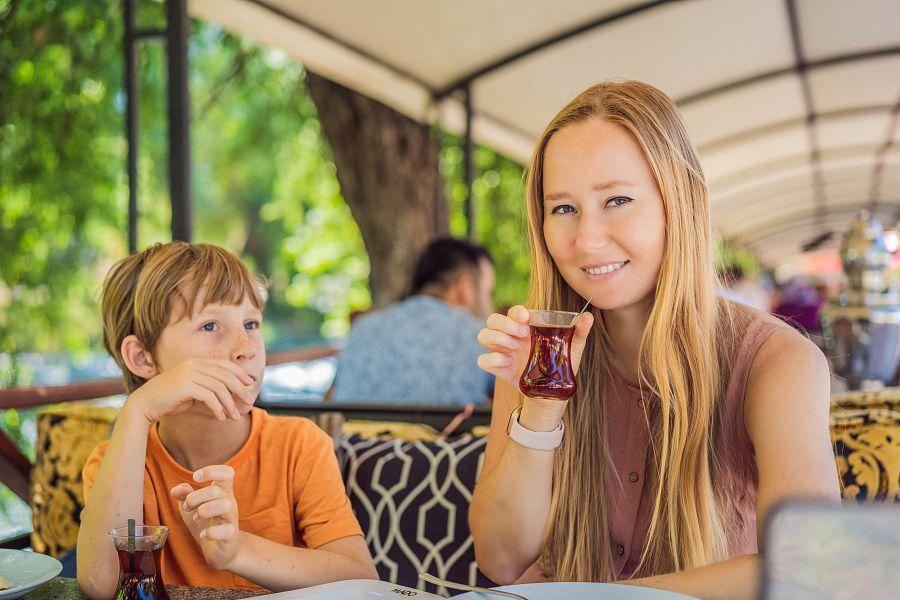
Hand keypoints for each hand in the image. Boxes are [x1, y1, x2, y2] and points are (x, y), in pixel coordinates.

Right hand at [128, 358, 255, 423]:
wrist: (144, 404)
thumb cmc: (170, 399)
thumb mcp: (192, 390)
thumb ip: (208, 387)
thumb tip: (231, 393)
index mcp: (195, 362)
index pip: (224, 364)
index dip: (240, 373)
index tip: (251, 383)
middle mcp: (193, 364)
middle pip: (226, 375)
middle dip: (240, 389)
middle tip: (249, 402)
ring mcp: (188, 373)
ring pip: (219, 387)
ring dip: (230, 404)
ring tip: (234, 417)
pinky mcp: (184, 386)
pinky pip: (209, 396)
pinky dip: (218, 408)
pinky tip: (221, 418)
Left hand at [170, 465, 240, 570]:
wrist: (220, 550)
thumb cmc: (206, 524)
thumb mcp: (192, 508)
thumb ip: (185, 496)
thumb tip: (176, 489)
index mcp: (222, 492)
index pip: (227, 473)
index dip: (211, 470)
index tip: (195, 477)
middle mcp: (229, 503)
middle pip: (217, 490)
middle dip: (195, 498)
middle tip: (187, 507)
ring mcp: (231, 519)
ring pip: (224, 505)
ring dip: (203, 511)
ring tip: (196, 519)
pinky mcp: (231, 536)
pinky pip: (226, 530)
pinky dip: (210, 533)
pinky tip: (203, 535)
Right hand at [477, 305, 593, 388]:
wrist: (553, 392)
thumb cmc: (560, 364)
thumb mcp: (573, 348)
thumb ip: (579, 332)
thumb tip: (588, 316)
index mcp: (526, 327)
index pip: (514, 312)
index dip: (516, 311)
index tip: (526, 318)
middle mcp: (511, 337)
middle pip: (492, 319)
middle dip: (504, 323)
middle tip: (522, 334)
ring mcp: (503, 352)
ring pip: (483, 335)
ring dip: (496, 338)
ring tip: (515, 347)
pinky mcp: (498, 368)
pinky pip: (482, 360)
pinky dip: (492, 360)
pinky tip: (508, 363)